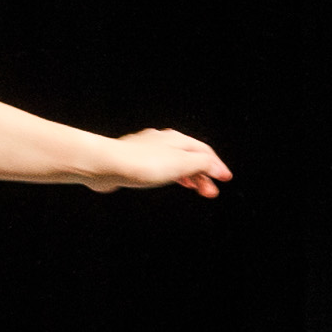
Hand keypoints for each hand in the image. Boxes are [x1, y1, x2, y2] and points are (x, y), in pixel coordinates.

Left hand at [82, 128, 229, 196]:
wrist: (106, 165)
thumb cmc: (141, 164)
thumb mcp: (181, 163)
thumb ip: (202, 164)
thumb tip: (216, 167)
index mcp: (177, 139)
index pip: (205, 151)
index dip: (216, 166)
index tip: (224, 179)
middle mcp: (163, 141)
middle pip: (190, 156)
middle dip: (203, 174)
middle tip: (210, 191)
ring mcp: (147, 150)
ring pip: (175, 162)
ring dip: (188, 176)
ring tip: (194, 188)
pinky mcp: (134, 161)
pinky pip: (159, 167)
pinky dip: (170, 175)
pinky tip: (166, 181)